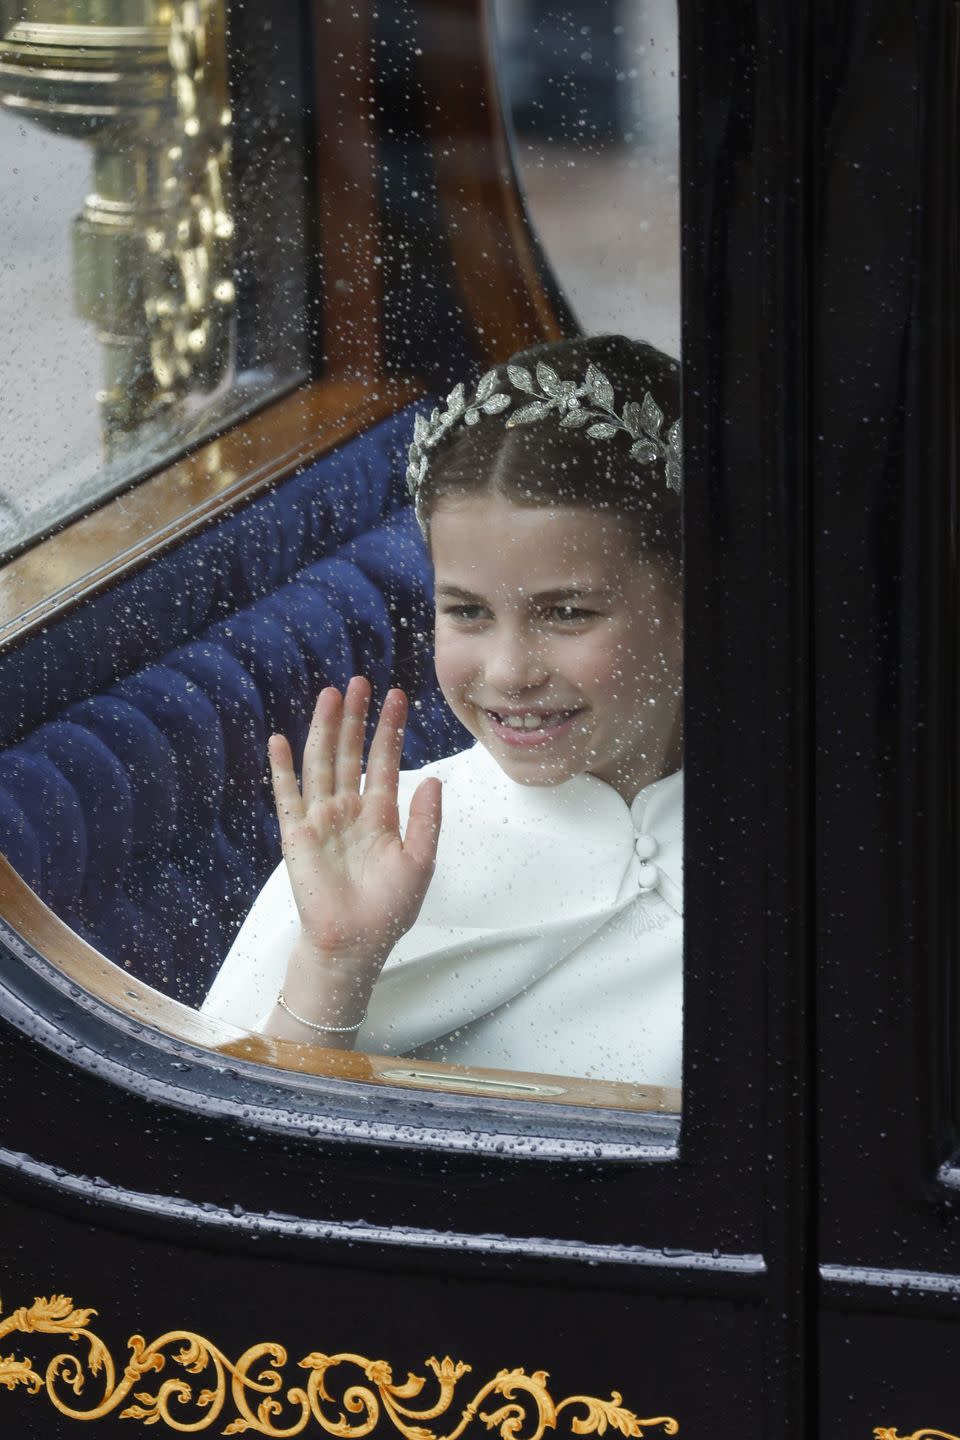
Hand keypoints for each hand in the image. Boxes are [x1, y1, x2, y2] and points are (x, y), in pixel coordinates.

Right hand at [268, 677, 441, 971]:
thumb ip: (425, 820)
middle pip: (351, 753)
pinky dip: (282, 767)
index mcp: (380, 815)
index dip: (389, 730)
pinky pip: (288, 795)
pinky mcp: (296, 834)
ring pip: (322, 763)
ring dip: (325, 729)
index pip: (385, 762)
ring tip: (331, 695)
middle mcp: (349, 810)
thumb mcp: (420, 862)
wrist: (355, 944)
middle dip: (356, 718)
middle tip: (360, 681)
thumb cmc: (389, 909)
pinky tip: (280, 739)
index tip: (397, 696)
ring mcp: (321, 819)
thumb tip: (433, 779)